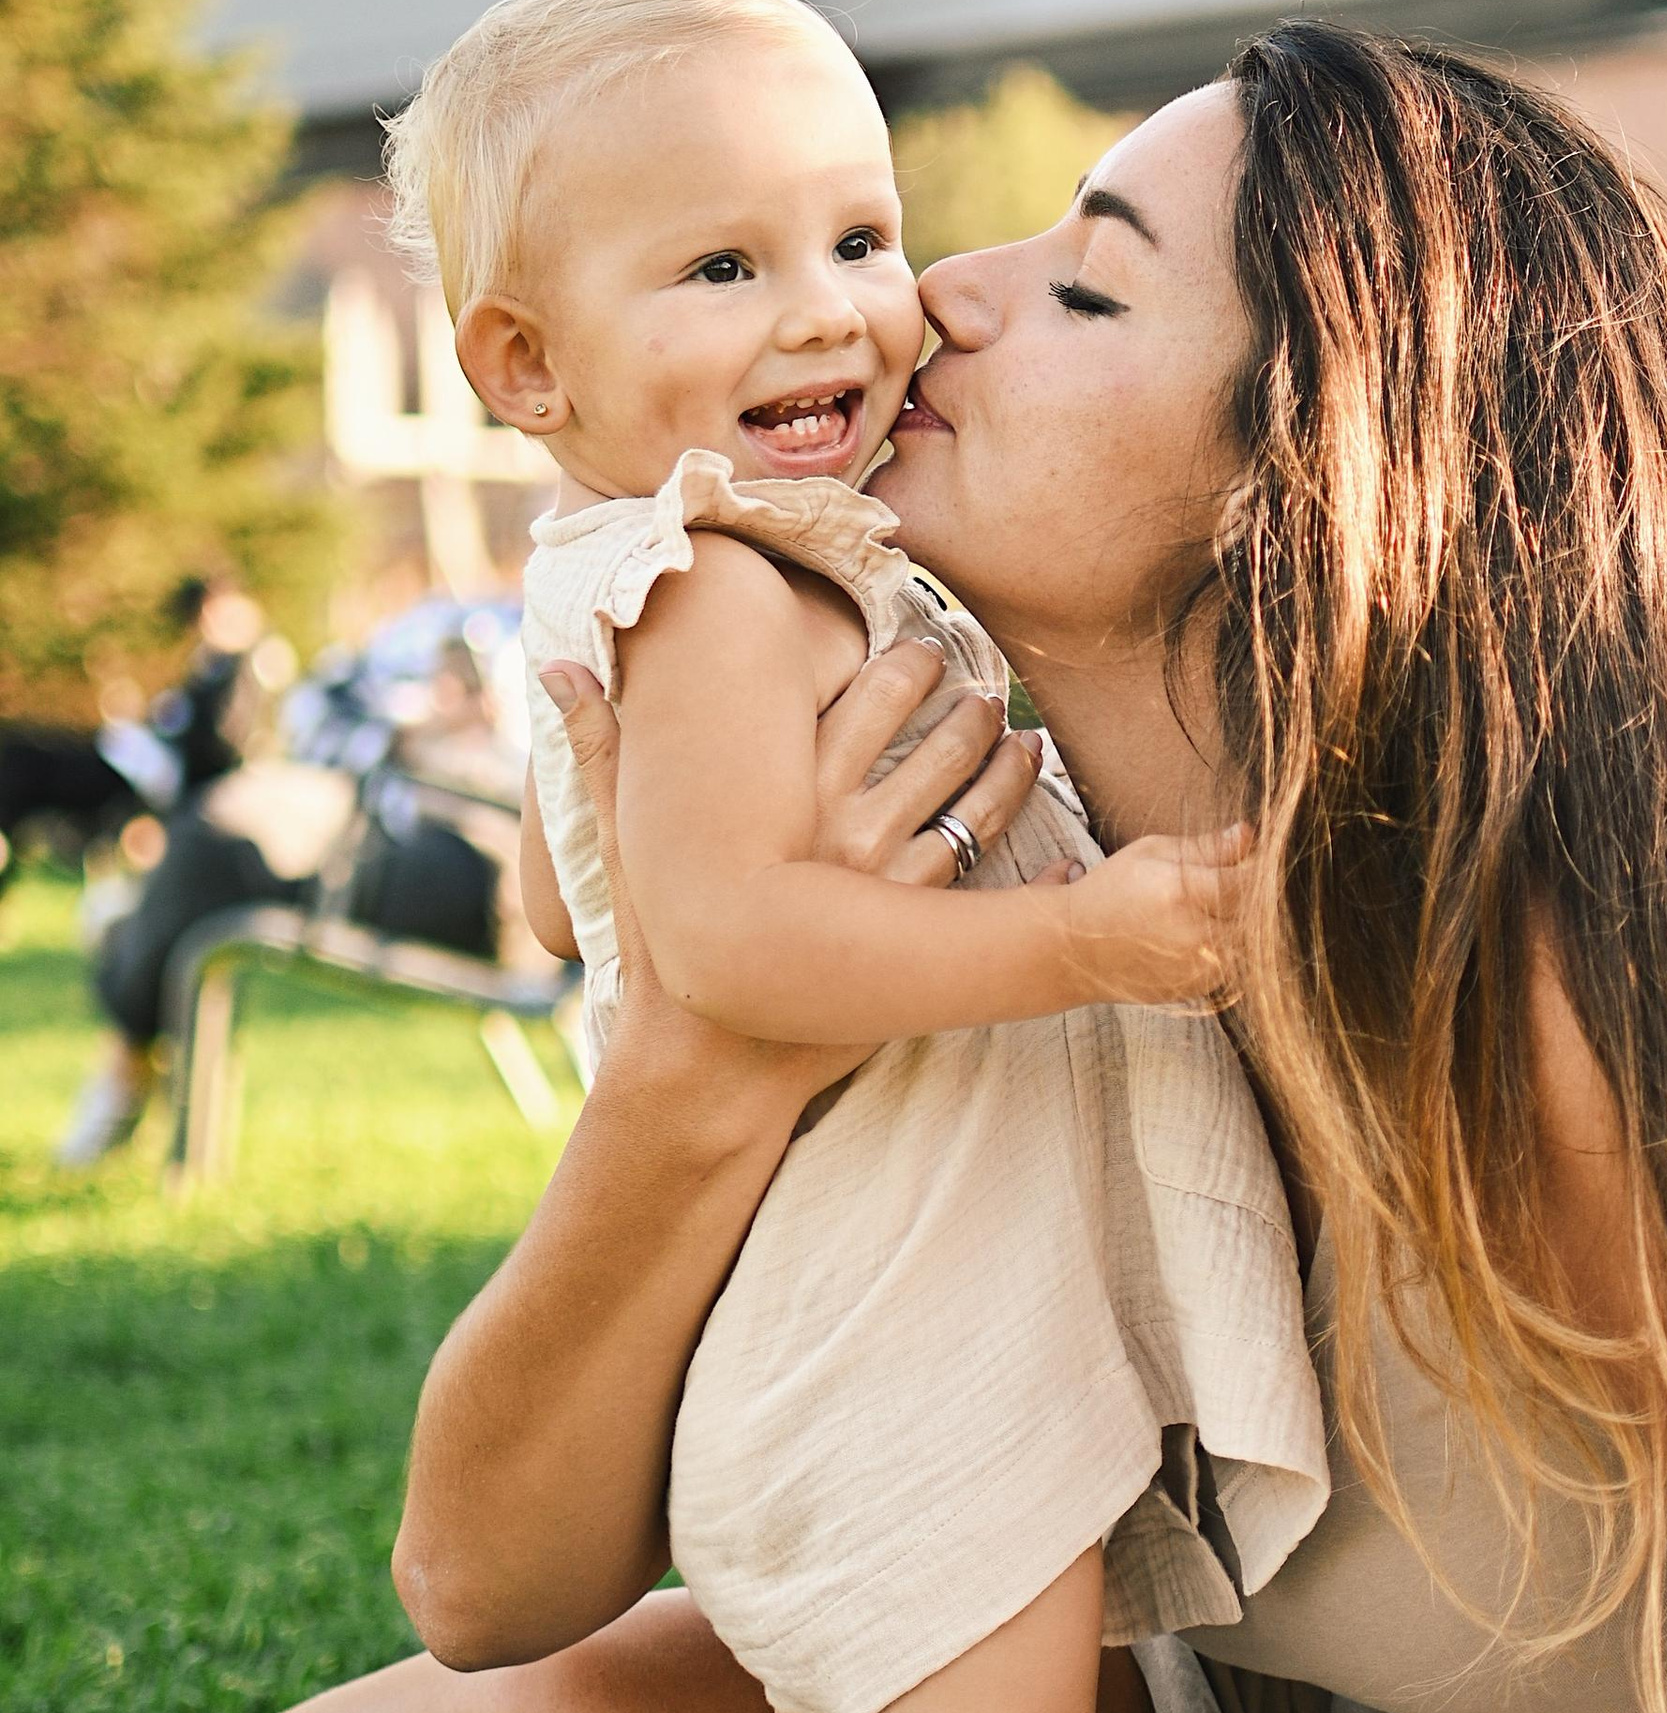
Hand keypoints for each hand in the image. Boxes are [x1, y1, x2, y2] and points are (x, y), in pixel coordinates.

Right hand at [537, 646, 1049, 1101]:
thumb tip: (555, 671)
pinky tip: (1065, 853)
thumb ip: (601, 755)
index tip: (927, 650)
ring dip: (1011, 768)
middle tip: (990, 686)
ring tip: (1026, 741)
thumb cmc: (664, 947)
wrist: (715, 1063)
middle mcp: (838, 831)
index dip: (906, 667)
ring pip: (972, 805)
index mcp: (779, 795)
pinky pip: (989, 884)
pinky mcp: (912, 937)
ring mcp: (883, 885)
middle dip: (970, 708)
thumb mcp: (621, 846)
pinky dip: (1037, 866)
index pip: (863, 702)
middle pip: (932, 745)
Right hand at [1059, 822, 1251, 1008]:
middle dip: (1247, 896)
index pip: (1249, 881)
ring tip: (1204, 909)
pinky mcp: (1196, 989)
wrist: (1076, 947)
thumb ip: (1207, 847)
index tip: (1251, 859)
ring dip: (1236, 923)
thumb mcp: (1154, 853)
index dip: (1256, 868)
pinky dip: (1223, 946)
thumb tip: (1247, 834)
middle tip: (1224, 882)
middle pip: (1253, 913)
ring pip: (1246, 941)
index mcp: (1183, 893)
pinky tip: (1194, 933)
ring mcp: (1197, 969)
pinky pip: (1231, 963)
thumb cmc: (1113, 890)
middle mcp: (1195, 936)